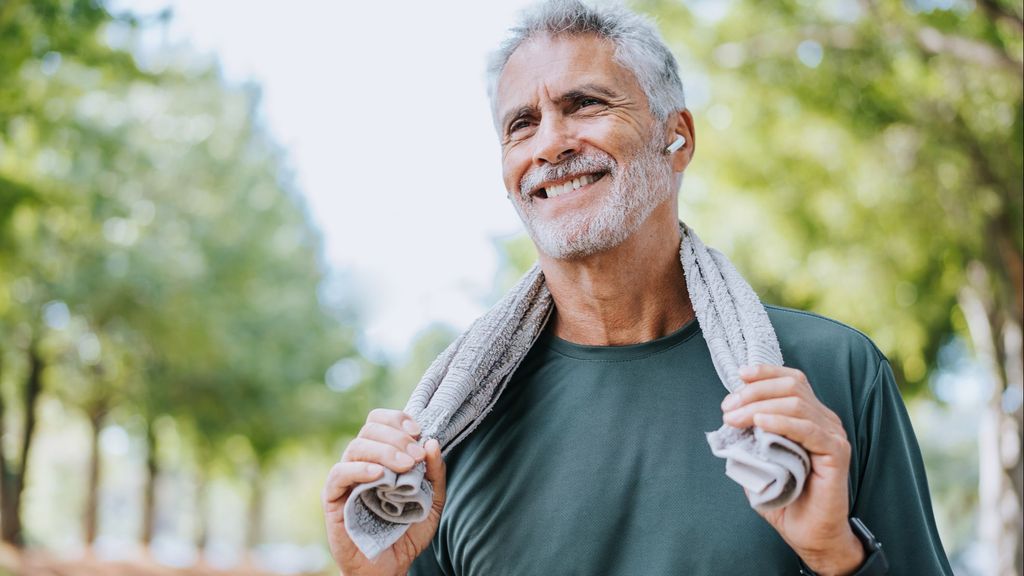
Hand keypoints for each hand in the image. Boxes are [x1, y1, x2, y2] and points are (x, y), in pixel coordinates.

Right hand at [322, 409, 446, 575]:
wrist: (389, 567)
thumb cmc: (407, 532)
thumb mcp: (432, 502)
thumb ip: (435, 474)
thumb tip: (432, 442)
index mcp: (382, 457)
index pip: (380, 422)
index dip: (397, 419)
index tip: (418, 432)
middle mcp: (362, 463)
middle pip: (370, 429)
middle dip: (397, 437)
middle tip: (415, 456)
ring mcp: (347, 479)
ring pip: (356, 447)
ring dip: (384, 451)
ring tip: (405, 466)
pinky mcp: (334, 498)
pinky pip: (339, 474)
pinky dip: (359, 469)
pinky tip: (379, 476)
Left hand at [721, 365, 863, 575]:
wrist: (810, 533)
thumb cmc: (786, 498)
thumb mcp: (760, 461)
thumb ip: (750, 438)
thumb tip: (730, 418)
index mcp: (810, 417)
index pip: (792, 381)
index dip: (766, 373)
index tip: (739, 376)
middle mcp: (825, 421)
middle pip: (792, 387)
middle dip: (754, 391)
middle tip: (728, 409)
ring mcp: (833, 435)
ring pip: (796, 403)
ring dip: (759, 405)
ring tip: (735, 418)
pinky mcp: (837, 453)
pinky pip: (808, 429)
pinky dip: (781, 422)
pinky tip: (760, 423)